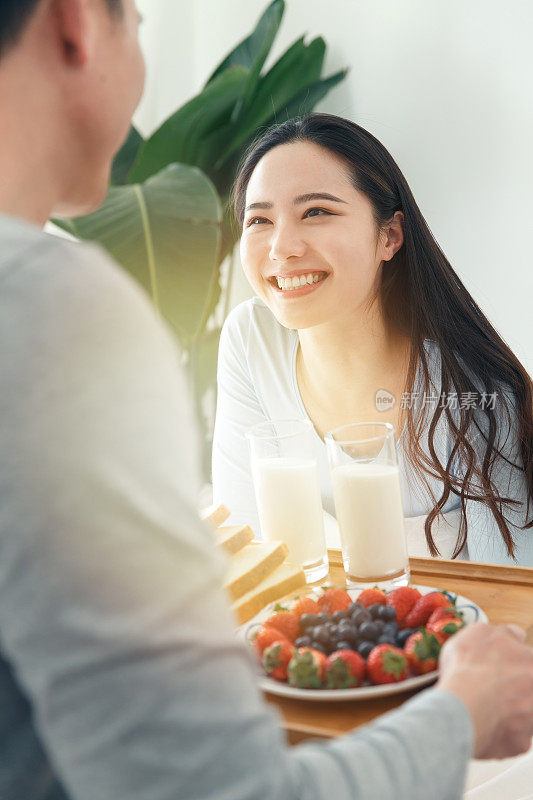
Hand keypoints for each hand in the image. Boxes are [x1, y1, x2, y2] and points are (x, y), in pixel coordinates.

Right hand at [436, 622, 532, 758]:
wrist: (462, 706)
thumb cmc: (470, 668)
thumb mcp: (481, 632)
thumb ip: (505, 633)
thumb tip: (514, 635)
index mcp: (531, 663)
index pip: (528, 661)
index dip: (514, 662)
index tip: (503, 664)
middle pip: (526, 688)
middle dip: (512, 687)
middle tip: (489, 685)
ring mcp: (531, 719)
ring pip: (521, 712)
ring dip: (506, 709)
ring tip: (482, 705)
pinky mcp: (519, 743)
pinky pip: (511, 737)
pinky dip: (498, 732)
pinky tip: (482, 722)